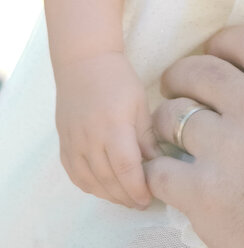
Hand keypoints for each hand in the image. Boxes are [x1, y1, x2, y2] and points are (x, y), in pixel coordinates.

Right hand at [54, 50, 159, 207]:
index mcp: (113, 126)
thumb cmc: (118, 79)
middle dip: (126, 197)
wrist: (84, 63)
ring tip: (126, 198)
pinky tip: (104, 188)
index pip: (125, 168)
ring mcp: (73, 143)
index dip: (137, 188)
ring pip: (91, 182)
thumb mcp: (140, 103)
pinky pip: (75, 176)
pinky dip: (90, 187)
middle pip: (108, 180)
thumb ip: (146, 136)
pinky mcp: (63, 145)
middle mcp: (90, 139)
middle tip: (141, 203)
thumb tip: (157, 164)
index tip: (149, 199)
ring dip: (109, 195)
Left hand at [145, 26, 243, 247]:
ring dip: (167, 119)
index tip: (218, 53)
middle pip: (198, 70)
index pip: (243, 40)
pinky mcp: (205, 196)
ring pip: (171, 115)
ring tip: (169, 129)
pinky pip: (161, 171)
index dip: (223, 42)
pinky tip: (166, 174)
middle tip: (180, 85)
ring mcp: (226, 149)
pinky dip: (158, 170)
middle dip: (183, 74)